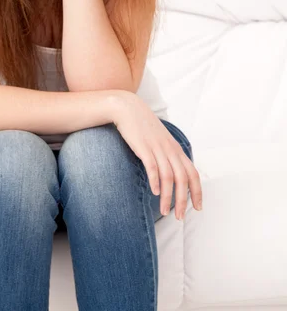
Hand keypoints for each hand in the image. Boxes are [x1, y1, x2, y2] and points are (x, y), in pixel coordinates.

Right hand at [113, 92, 202, 219]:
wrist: (128, 109)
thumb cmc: (143, 127)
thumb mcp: (160, 140)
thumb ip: (167, 155)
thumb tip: (172, 175)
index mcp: (176, 149)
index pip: (193, 173)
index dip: (198, 192)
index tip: (198, 208)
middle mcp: (170, 150)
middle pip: (183, 179)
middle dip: (183, 201)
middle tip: (179, 217)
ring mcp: (157, 148)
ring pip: (169, 177)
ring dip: (168, 197)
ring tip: (165, 212)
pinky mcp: (144, 147)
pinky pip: (153, 166)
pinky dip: (156, 181)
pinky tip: (155, 193)